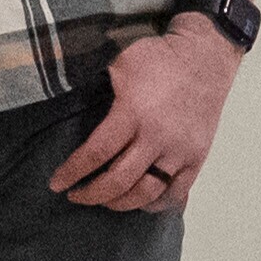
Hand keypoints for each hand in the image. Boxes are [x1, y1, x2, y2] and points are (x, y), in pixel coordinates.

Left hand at [49, 21, 240, 213]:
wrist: (204, 57)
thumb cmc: (157, 59)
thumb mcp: (119, 66)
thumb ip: (97, 92)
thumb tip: (68, 111)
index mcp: (133, 113)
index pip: (96, 153)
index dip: (71, 172)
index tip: (56, 184)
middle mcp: (157, 137)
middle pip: (118, 181)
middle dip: (90, 194)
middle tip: (75, 195)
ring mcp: (180, 150)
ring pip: (146, 193)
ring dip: (120, 203)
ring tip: (105, 200)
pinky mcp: (197, 157)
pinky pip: (175, 193)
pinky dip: (154, 203)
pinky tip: (140, 201)